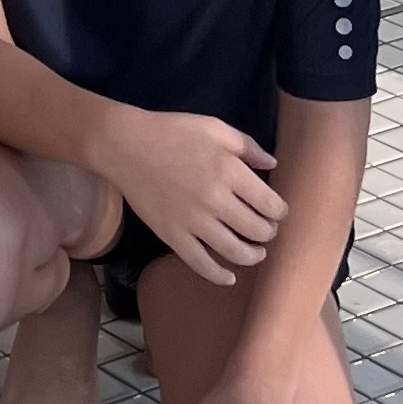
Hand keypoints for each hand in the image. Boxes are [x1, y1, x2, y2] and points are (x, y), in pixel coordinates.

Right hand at [98, 107, 284, 286]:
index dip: (279, 211)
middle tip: (264, 228)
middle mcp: (215, 200)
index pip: (271, 206)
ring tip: (255, 251)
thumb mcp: (212, 127)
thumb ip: (246, 145)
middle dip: (267, 232)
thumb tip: (273, 164)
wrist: (123, 144)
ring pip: (236, 253)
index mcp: (229, 171)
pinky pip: (203, 265)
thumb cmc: (170, 131)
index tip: (274, 210)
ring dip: (253, 255)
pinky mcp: (173, 236)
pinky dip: (220, 276)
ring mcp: (193, 222)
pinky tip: (229, 276)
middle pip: (258, 231)